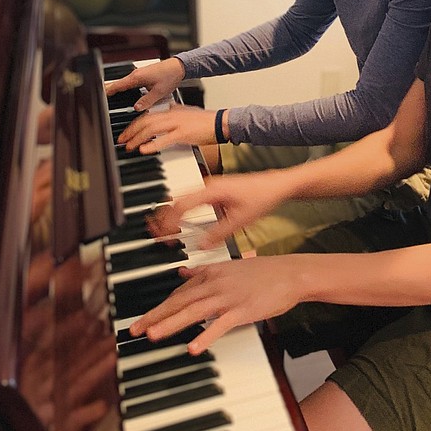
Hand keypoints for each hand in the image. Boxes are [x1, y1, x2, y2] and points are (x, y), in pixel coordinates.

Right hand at [105, 57, 185, 110]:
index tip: (102, 97)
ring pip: (125, 83)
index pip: (117, 85)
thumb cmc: (170, 76)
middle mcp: (136, 74)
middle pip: (119, 83)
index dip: (108, 91)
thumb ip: (146, 101)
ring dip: (120, 89)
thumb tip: (137, 108)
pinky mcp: (144, 74)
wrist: (178, 67)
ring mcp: (139, 73)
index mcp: (137, 77)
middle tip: (105, 99)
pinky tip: (128, 93)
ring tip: (114, 98)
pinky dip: (127, 87)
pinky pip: (131, 82)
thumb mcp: (158, 92)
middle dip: (112, 91)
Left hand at [117, 104, 221, 153]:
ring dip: (137, 138)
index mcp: (171, 110)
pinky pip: (164, 139)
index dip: (134, 124)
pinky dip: (152, 144)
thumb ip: (175, 111)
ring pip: (151, 128)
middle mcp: (171, 115)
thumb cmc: (205, 121)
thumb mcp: (186, 112)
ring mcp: (177, 124)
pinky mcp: (183, 134)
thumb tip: (168, 109)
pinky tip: (144, 150)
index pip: (147, 116)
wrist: (220, 123)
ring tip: (129, 146)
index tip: (127, 133)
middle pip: (145, 121)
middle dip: (131, 131)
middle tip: (122, 140)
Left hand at [129, 258, 299, 354]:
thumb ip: (204, 271)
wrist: (290, 273)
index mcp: (211, 273)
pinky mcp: (242, 311)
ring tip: (153, 336)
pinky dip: (205, 336)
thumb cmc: (263, 272)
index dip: (159, 306)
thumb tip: (183, 272)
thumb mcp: (229, 266)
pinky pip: (220, 325)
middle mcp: (216, 283)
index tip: (143, 320)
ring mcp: (228, 297)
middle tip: (135, 330)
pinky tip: (193, 347)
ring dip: (171, 324)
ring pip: (194, 312)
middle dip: (155, 316)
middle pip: (180, 301)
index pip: (179, 292)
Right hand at [149, 172, 291, 248]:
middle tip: (154, 234)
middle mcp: (208, 186)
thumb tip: (201, 245)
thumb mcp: (240, 220)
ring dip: (170, 214)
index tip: (164, 236)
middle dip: (162, 218)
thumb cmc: (262, 197)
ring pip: (182, 199)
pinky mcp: (214, 191)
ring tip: (161, 230)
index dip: (169, 222)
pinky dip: (180, 211)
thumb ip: (219, 234)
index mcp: (211, 191)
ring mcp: (210, 187)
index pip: (181, 205)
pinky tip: (178, 222)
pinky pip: (190, 199)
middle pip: (176, 201)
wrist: (276, 185)